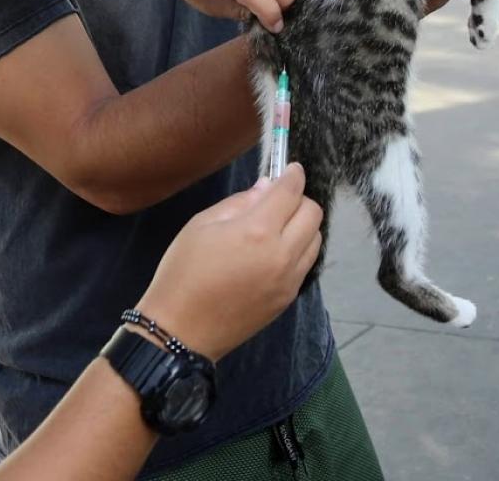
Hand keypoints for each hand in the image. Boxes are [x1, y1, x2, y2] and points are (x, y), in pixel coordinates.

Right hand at [135, 164, 321, 362]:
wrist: (182, 329)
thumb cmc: (183, 271)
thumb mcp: (201, 225)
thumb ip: (239, 203)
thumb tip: (267, 188)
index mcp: (257, 231)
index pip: (291, 192)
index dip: (293, 175)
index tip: (292, 169)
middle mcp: (282, 255)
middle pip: (313, 214)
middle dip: (300, 199)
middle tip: (278, 199)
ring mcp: (289, 280)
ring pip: (316, 240)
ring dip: (303, 225)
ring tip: (277, 226)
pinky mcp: (288, 299)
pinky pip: (306, 264)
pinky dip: (299, 248)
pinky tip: (273, 251)